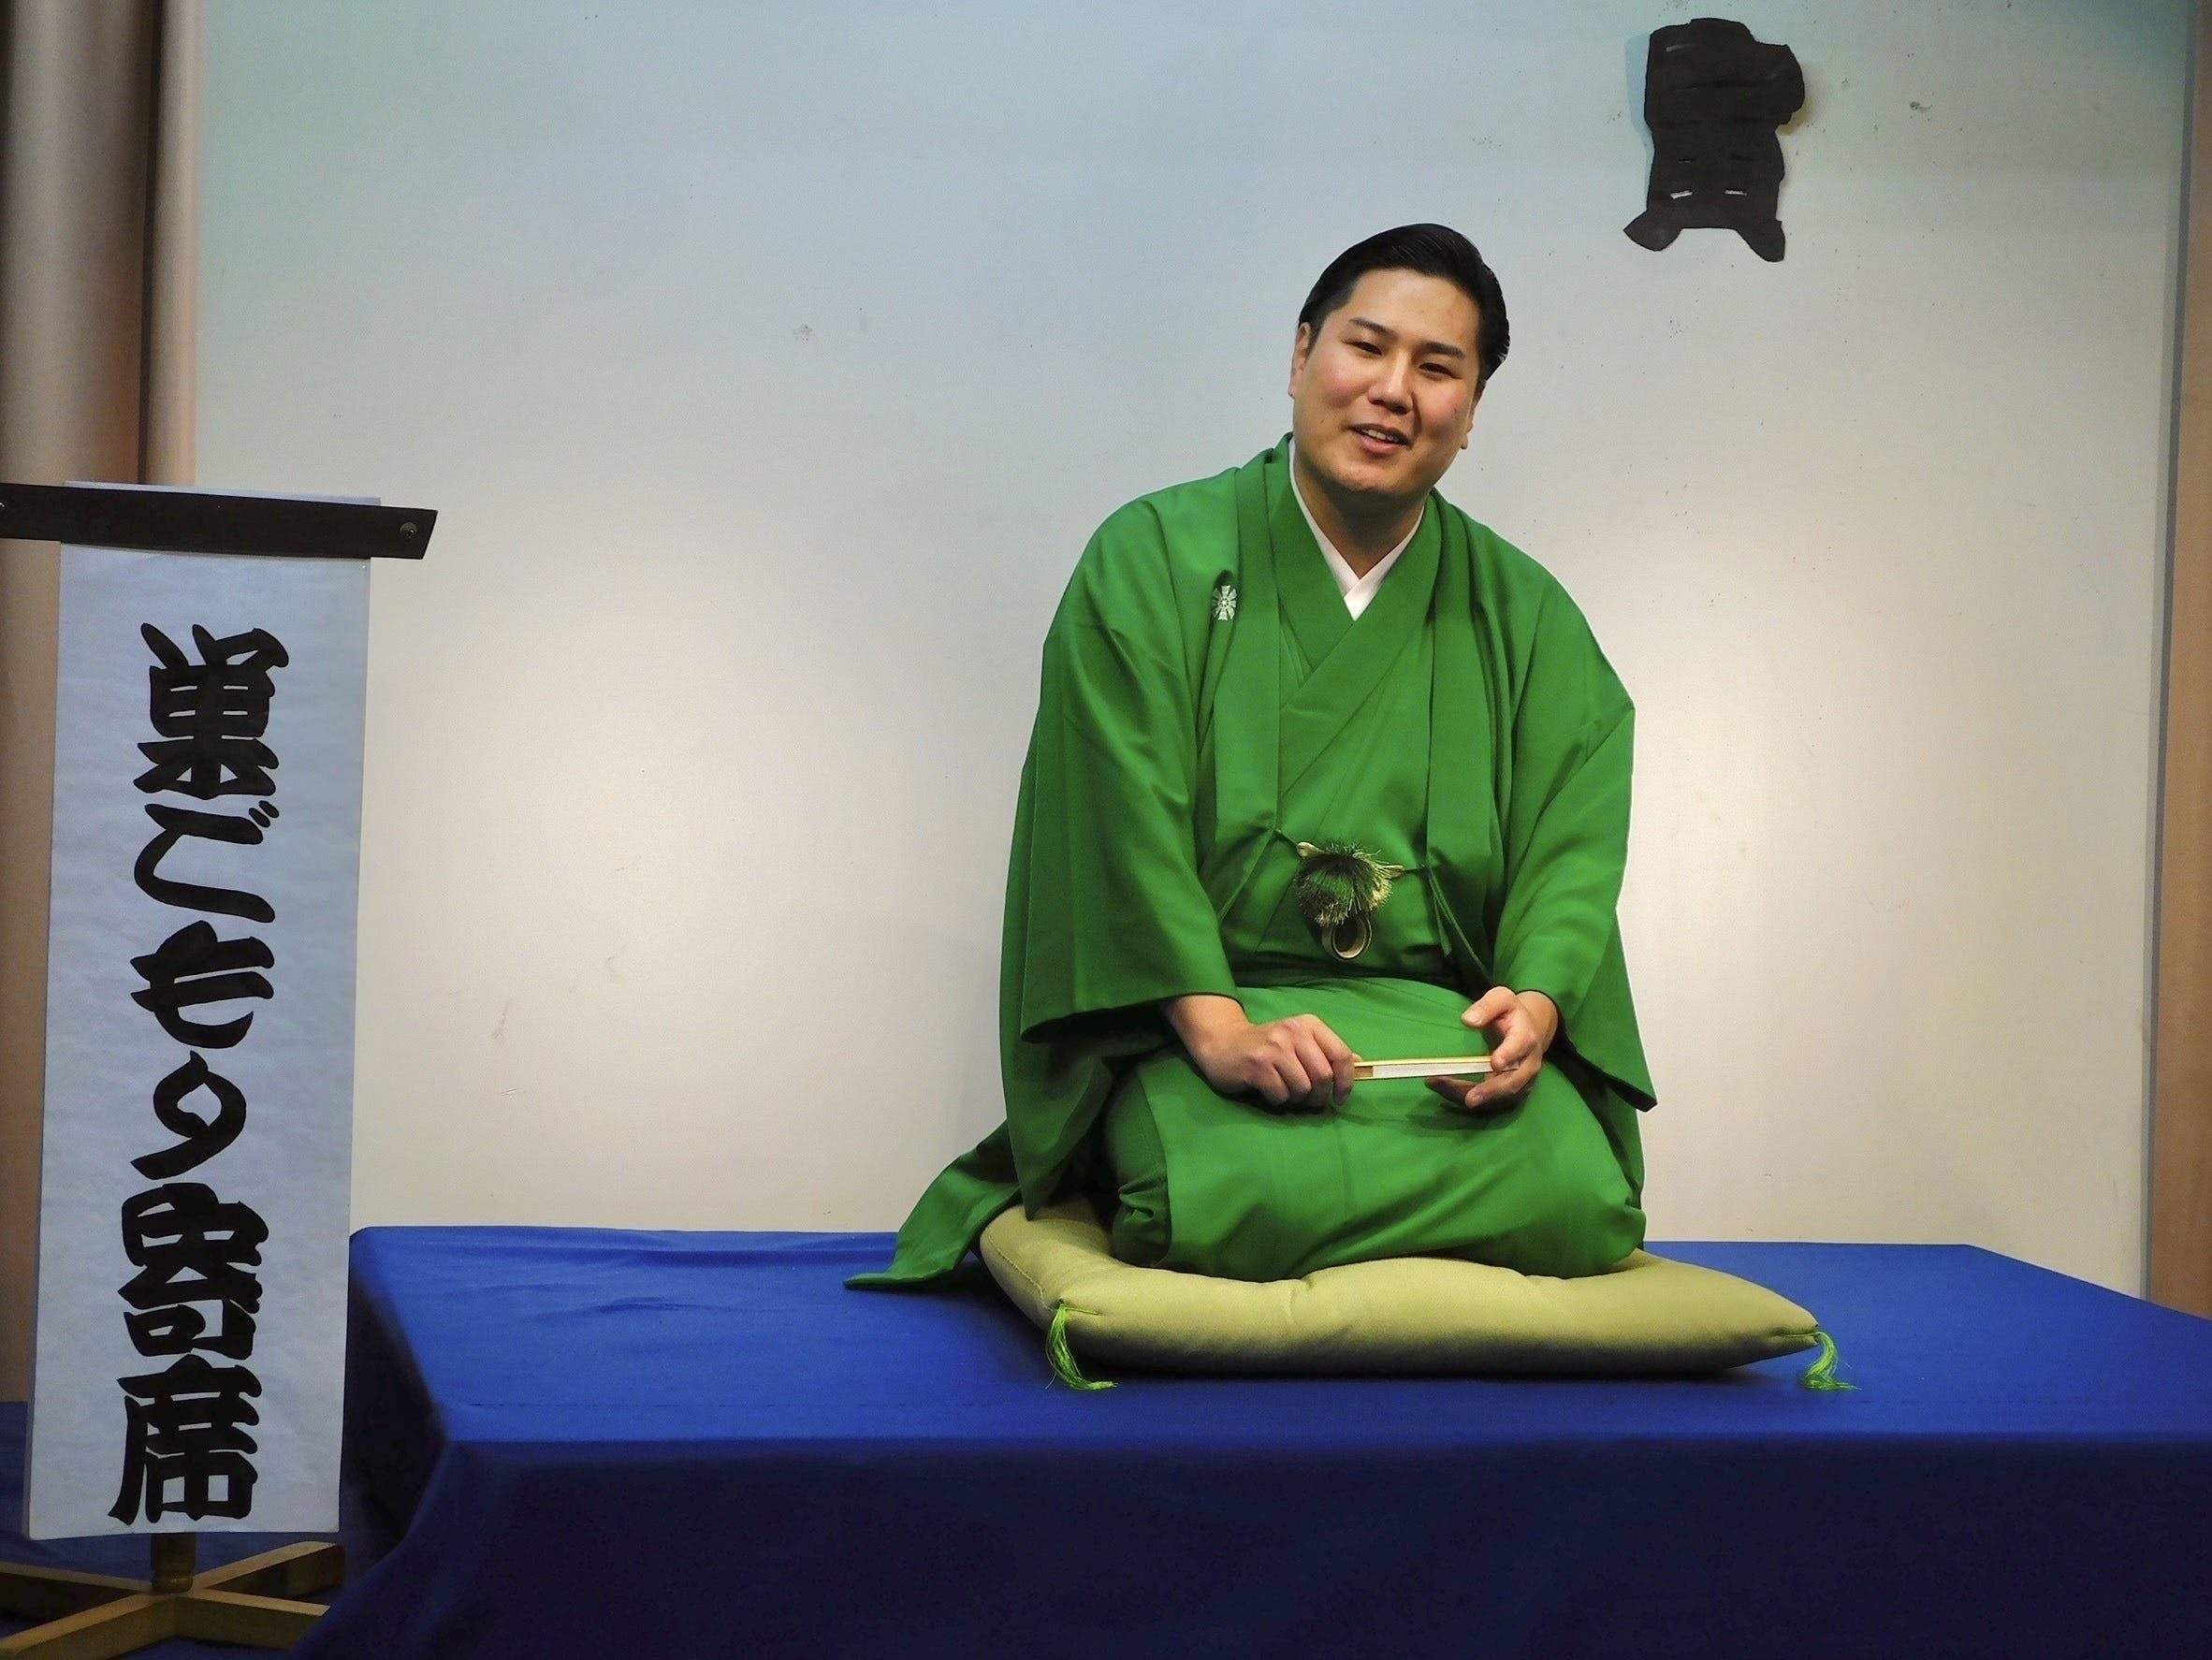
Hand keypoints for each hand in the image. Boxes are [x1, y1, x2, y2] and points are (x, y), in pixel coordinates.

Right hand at [1162, 993, 1357, 1111]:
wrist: (1222, 1043)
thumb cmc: (1266, 1047)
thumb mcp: (1299, 1042)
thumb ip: (1327, 1051)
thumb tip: (1361, 1063)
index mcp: (1308, 1025)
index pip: (1341, 1055)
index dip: (1346, 1082)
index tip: (1340, 1098)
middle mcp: (1292, 1032)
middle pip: (1323, 1076)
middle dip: (1319, 1096)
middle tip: (1309, 1101)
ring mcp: (1274, 1047)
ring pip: (1303, 1088)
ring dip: (1297, 1099)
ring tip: (1286, 1092)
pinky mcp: (1257, 1064)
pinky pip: (1281, 1095)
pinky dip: (1278, 1100)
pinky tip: (1269, 1090)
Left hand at [1429, 987, 1556, 1114]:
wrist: (1530, 1029)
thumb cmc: (1510, 1013)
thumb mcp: (1501, 999)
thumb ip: (1487, 1006)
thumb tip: (1468, 1020)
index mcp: (1525, 1037)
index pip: (1519, 1047)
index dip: (1508, 1055)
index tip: (1494, 1063)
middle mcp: (1528, 1063)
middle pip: (1513, 1081)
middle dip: (1491, 1090)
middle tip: (1469, 1098)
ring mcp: (1522, 1081)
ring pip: (1500, 1097)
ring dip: (1472, 1096)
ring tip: (1441, 1087)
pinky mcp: (1513, 1092)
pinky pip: (1492, 1102)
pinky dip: (1467, 1097)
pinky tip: (1445, 1089)